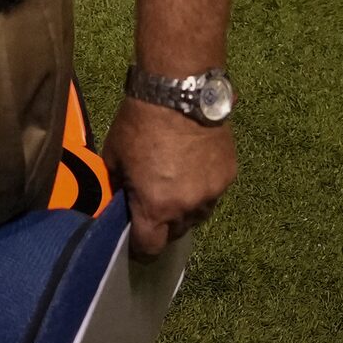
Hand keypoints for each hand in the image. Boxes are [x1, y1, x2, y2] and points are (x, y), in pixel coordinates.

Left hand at [104, 93, 238, 256]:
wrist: (179, 95)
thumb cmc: (139, 124)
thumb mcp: (114, 155)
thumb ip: (118, 184)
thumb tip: (119, 198)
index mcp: (156, 206)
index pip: (150, 246)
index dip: (140, 248)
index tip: (134, 241)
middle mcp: (188, 207)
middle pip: (175, 233)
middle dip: (162, 225)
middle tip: (151, 206)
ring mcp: (212, 193)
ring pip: (197, 216)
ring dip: (184, 209)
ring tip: (172, 186)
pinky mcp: (228, 177)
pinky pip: (212, 194)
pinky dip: (201, 189)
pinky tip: (190, 170)